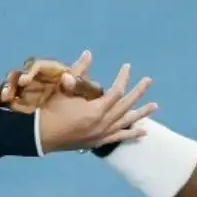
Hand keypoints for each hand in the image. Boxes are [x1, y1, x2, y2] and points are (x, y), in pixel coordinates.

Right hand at [0, 52, 104, 112]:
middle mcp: (31, 78)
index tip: (24, 82)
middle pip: (14, 77)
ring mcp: (19, 90)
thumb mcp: (80, 89)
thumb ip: (79, 76)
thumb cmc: (76, 98)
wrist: (70, 118)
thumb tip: (87, 54)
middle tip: (6, 96)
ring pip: (3, 88)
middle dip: (7, 85)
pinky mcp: (11, 101)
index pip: (34, 67)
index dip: (28, 73)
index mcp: (46, 72)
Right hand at [35, 61, 155, 153]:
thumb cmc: (52, 110)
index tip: (127, 67)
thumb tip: (88, 54)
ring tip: (155, 106)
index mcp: (96, 109)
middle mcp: (103, 123)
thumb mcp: (64, 90)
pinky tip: (143, 131)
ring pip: (127, 122)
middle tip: (148, 81)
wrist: (41, 135)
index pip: (116, 91)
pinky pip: (120, 138)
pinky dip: (132, 134)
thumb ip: (78, 72)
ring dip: (141, 113)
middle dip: (138, 92)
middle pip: (126, 105)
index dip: (123, 78)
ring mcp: (103, 134)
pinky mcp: (99, 142)